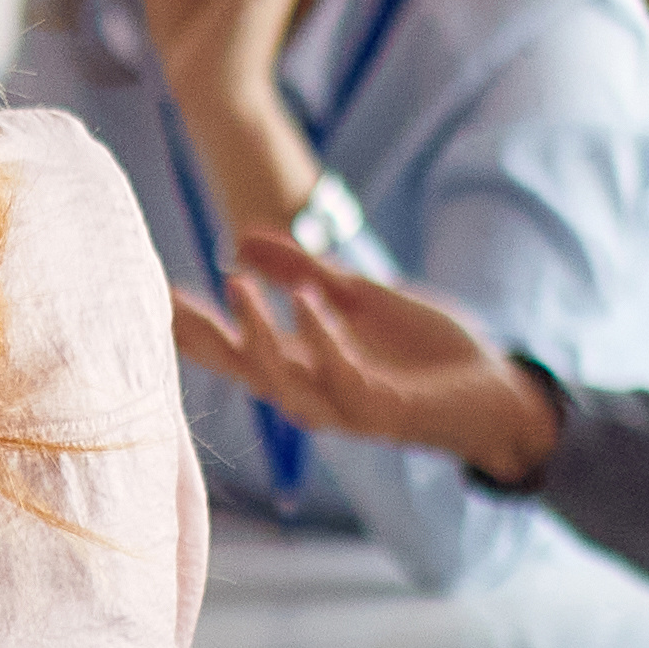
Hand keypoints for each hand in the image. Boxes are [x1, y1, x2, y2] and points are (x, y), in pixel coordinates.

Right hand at [171, 236, 564, 486]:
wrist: (495, 392)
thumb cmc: (426, 352)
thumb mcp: (358, 298)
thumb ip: (303, 270)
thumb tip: (242, 237)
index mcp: (304, 367)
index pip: (234, 350)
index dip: (193, 326)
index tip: (153, 292)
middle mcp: (314, 393)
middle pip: (245, 369)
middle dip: (205, 337)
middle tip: (166, 299)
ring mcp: (346, 407)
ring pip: (286, 381)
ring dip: (259, 334)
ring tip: (236, 282)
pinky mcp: (385, 410)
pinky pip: (346, 378)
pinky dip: (324, 339)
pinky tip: (308, 300)